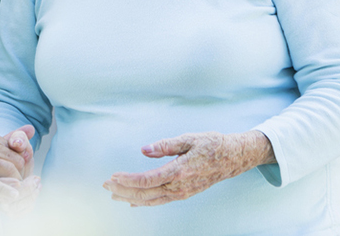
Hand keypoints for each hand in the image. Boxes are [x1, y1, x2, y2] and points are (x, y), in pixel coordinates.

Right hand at [0, 126, 40, 214]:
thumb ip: (12, 138)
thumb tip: (31, 128)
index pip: (20, 149)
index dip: (26, 163)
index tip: (25, 174)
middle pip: (16, 160)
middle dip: (22, 174)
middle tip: (22, 185)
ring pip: (7, 169)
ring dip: (16, 183)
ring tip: (18, 192)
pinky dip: (4, 189)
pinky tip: (14, 195)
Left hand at [102, 130, 272, 206]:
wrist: (233, 157)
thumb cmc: (212, 144)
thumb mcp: (189, 138)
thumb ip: (166, 145)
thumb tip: (144, 150)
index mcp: (179, 171)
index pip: (147, 180)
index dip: (127, 180)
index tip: (112, 177)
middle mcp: (179, 186)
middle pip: (145, 193)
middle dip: (123, 190)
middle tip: (105, 185)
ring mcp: (182, 193)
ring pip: (151, 200)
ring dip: (131, 197)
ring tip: (113, 194)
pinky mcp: (184, 193)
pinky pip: (160, 201)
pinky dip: (145, 201)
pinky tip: (134, 201)